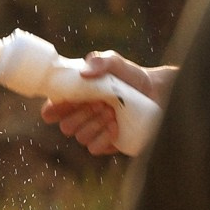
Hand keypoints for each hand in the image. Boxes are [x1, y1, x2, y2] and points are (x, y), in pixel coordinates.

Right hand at [40, 50, 175, 157]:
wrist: (157, 92)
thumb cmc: (131, 76)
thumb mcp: (114, 62)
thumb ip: (99, 61)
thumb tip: (84, 74)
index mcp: (74, 99)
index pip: (51, 111)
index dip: (53, 110)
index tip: (65, 103)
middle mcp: (82, 117)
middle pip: (65, 126)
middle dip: (80, 116)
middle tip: (99, 104)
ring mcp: (95, 131)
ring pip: (80, 137)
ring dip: (94, 125)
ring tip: (112, 113)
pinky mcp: (109, 144)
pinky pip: (94, 148)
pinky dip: (102, 138)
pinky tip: (115, 126)